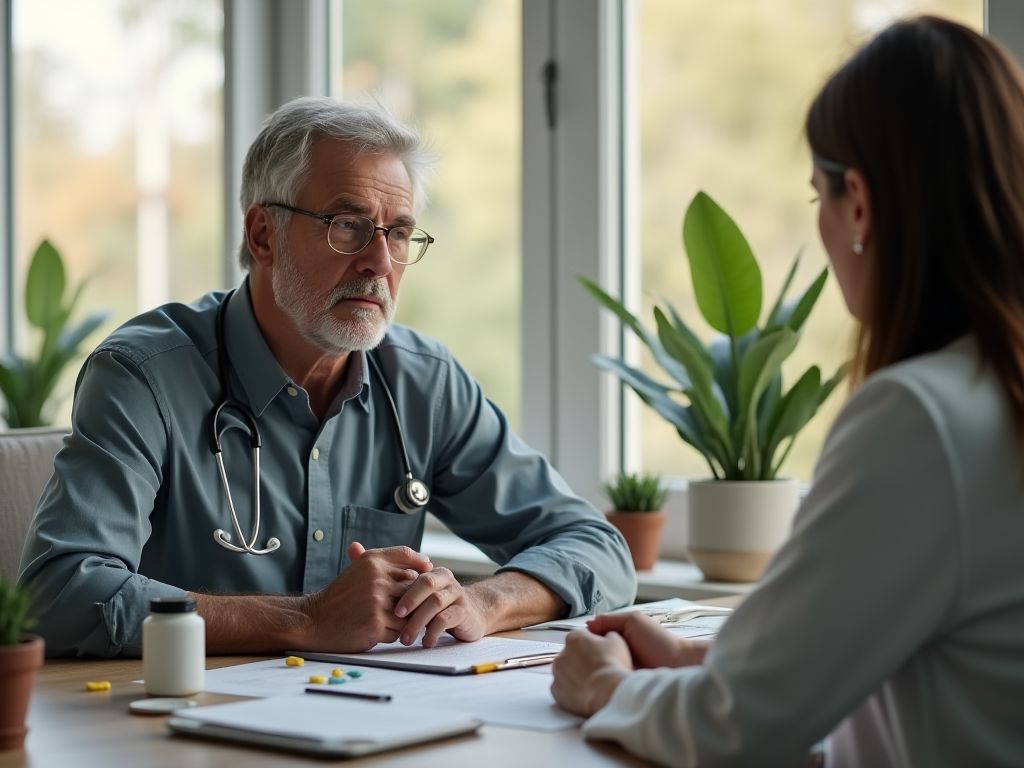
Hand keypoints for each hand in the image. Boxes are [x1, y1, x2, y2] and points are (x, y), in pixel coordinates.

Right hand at [299, 542, 431, 651]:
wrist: (312, 621)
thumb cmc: (340, 597)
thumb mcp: (359, 571)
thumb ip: (388, 565)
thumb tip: (426, 562)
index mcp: (372, 560)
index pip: (407, 555)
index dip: (420, 565)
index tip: (425, 574)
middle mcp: (376, 577)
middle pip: (413, 586)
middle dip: (411, 599)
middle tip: (403, 608)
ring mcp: (377, 600)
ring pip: (409, 611)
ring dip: (402, 620)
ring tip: (388, 622)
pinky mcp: (376, 623)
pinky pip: (399, 631)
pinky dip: (392, 635)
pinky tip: (377, 632)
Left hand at [392, 567, 488, 646]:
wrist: (475, 615)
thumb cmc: (441, 608)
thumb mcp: (425, 598)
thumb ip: (408, 596)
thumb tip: (378, 604)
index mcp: (434, 573)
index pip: (415, 575)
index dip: (401, 588)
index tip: (387, 606)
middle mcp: (447, 580)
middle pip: (427, 583)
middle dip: (410, 599)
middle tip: (396, 616)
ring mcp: (457, 594)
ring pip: (435, 602)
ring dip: (418, 621)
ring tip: (406, 638)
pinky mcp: (464, 611)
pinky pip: (447, 618)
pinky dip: (433, 631)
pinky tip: (426, 642)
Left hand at [550, 628, 632, 715]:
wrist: (608, 691)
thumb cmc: (612, 665)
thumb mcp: (616, 641)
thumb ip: (607, 635)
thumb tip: (606, 637)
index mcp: (574, 637)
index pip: (581, 636)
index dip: (592, 644)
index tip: (600, 652)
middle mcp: (561, 654)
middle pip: (571, 654)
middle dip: (581, 660)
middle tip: (597, 669)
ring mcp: (557, 673)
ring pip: (565, 672)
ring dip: (574, 675)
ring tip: (592, 683)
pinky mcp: (557, 691)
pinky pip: (562, 689)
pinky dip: (570, 691)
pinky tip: (584, 693)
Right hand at [587, 612, 708, 667]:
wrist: (678, 666)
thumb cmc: (658, 641)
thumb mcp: (633, 620)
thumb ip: (610, 619)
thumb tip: (587, 624)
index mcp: (618, 635)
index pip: (593, 636)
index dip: (585, 639)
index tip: (576, 645)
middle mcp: (617, 650)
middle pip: (594, 651)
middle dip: (587, 655)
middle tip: (579, 659)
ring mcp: (618, 666)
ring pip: (598, 665)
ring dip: (594, 667)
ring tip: (587, 670)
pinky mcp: (622, 681)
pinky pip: (607, 678)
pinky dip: (602, 677)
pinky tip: (597, 679)